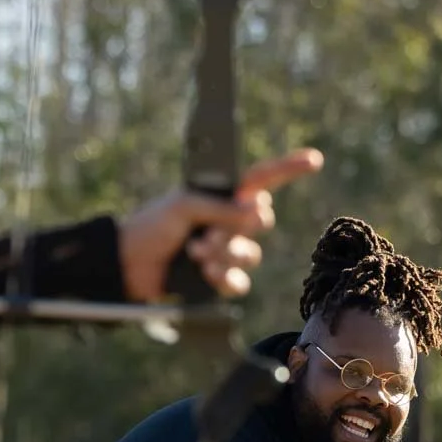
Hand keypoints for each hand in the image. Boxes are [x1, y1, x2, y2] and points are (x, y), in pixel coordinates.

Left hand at [117, 148, 323, 301]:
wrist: (128, 264)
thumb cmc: (151, 226)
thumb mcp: (183, 205)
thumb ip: (220, 206)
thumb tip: (255, 211)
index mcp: (222, 196)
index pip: (261, 179)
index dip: (288, 168)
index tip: (313, 160)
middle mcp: (228, 222)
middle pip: (259, 222)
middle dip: (235, 229)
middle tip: (205, 234)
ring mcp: (225, 252)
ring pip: (249, 255)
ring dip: (224, 254)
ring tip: (196, 254)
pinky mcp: (217, 280)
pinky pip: (238, 282)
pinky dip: (224, 278)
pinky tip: (206, 274)